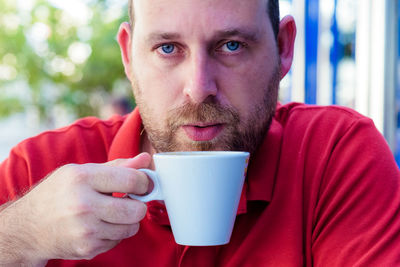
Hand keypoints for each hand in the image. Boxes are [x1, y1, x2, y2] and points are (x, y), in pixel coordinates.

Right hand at [0, 153, 151, 262]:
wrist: (28, 227)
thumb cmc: (58, 194)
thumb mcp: (83, 171)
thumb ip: (118, 166)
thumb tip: (146, 159)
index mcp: (83, 178)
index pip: (132, 180)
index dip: (144, 182)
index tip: (143, 184)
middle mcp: (83, 205)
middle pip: (136, 210)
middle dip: (139, 204)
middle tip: (129, 200)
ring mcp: (85, 230)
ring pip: (131, 228)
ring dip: (127, 220)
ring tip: (111, 212)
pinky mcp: (87, 248)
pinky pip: (118, 241)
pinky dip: (114, 233)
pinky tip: (99, 225)